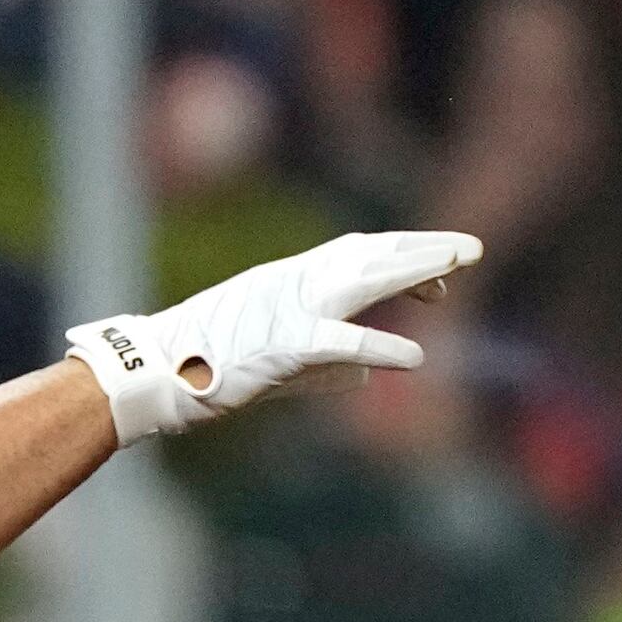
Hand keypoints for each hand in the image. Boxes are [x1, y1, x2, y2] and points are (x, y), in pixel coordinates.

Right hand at [69, 229, 482, 443]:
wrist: (149, 372)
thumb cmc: (199, 370)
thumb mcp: (272, 363)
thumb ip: (323, 365)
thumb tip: (366, 373)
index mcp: (288, 283)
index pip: (356, 256)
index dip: (402, 255)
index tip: (441, 270)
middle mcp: (292, 282)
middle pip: (370, 254)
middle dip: (422, 250)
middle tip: (471, 247)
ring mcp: (286, 309)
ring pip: (362, 281)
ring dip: (413, 273)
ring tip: (457, 273)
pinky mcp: (280, 344)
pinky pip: (339, 341)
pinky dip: (380, 345)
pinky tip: (417, 356)